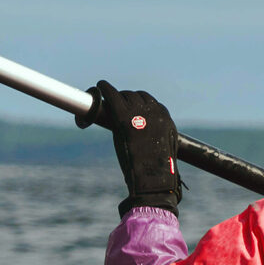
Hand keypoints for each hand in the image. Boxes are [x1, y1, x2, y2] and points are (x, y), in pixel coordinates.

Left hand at [89, 80, 182, 214]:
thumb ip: (157, 137)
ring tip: (107, 98)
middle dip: (127, 99)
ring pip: (125, 95)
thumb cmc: (157, 171)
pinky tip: (99, 86)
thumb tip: (150, 141)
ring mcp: (138, 112)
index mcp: (165, 117)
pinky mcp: (123, 116)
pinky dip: (104, 88)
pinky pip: (112, 95)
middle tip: (116, 104)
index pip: (150, 102)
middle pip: (137, 96)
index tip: (130, 107)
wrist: (152, 178)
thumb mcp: (164, 148)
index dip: (138, 104)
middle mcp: (153, 111)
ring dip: (117, 96)